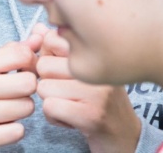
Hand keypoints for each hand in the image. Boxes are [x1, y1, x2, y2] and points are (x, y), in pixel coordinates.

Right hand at [0, 36, 42, 152]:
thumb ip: (6, 53)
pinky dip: (13, 129)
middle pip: (29, 83)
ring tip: (4, 108)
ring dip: (21, 109)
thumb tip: (39, 38)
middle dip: (28, 88)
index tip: (24, 68)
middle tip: (16, 91)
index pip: (20, 54)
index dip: (30, 61)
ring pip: (26, 108)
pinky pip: (17, 131)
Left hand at [33, 26, 140, 152]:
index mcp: (95, 50)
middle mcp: (99, 66)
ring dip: (50, 101)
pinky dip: (53, 117)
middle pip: (43, 65)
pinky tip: (71, 118)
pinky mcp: (92, 115)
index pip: (51, 39)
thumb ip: (56, 49)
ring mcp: (97, 91)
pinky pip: (49, 108)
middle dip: (47, 82)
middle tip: (68, 93)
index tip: (61, 72)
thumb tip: (37, 28)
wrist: (125, 134)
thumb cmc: (97, 99)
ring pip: (43, 87)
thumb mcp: (79, 69)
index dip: (47, 58)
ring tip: (72, 105)